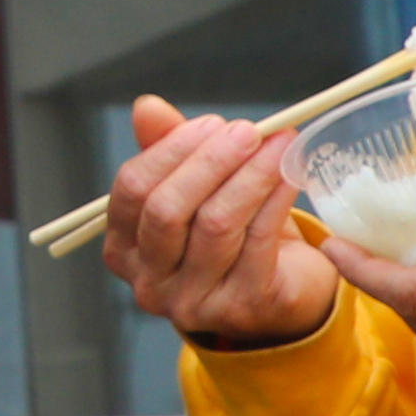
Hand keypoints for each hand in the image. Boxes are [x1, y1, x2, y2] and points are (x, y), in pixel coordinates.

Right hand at [95, 94, 339, 352]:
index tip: (213, 123)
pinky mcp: (241, 308)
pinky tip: (290, 174)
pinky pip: (258, 242)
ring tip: (279, 144)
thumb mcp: (198, 187)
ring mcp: (192, 302)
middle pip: (167, 210)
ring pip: (216, 225)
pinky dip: (276, 199)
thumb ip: (170, 147)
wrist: (283, 289)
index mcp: (124, 248)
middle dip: (211, 162)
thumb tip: (146, 107)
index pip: (132, 190)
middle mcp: (149, 282)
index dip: (171, 150)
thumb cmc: (233, 232)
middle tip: (248, 131)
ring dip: (252, 175)